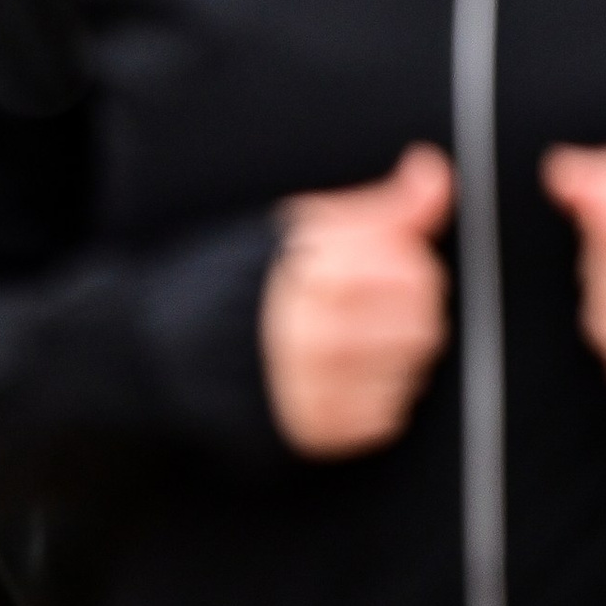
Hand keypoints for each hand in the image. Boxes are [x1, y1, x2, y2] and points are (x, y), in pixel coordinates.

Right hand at [260, 144, 453, 455]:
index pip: (416, 273)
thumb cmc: (240, 283)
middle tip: (364, 304)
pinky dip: (373, 395)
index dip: (407, 265)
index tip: (380, 264)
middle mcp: (317, 336)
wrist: (173, 347)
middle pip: (422, 324)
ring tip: (350, 338)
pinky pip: (385, 416)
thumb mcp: (308, 225)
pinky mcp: (317, 430)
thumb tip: (433, 176)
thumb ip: (383, 206)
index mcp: (317, 275)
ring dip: (392, 353)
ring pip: (409, 369)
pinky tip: (340, 374)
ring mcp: (317, 389)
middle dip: (405, 309)